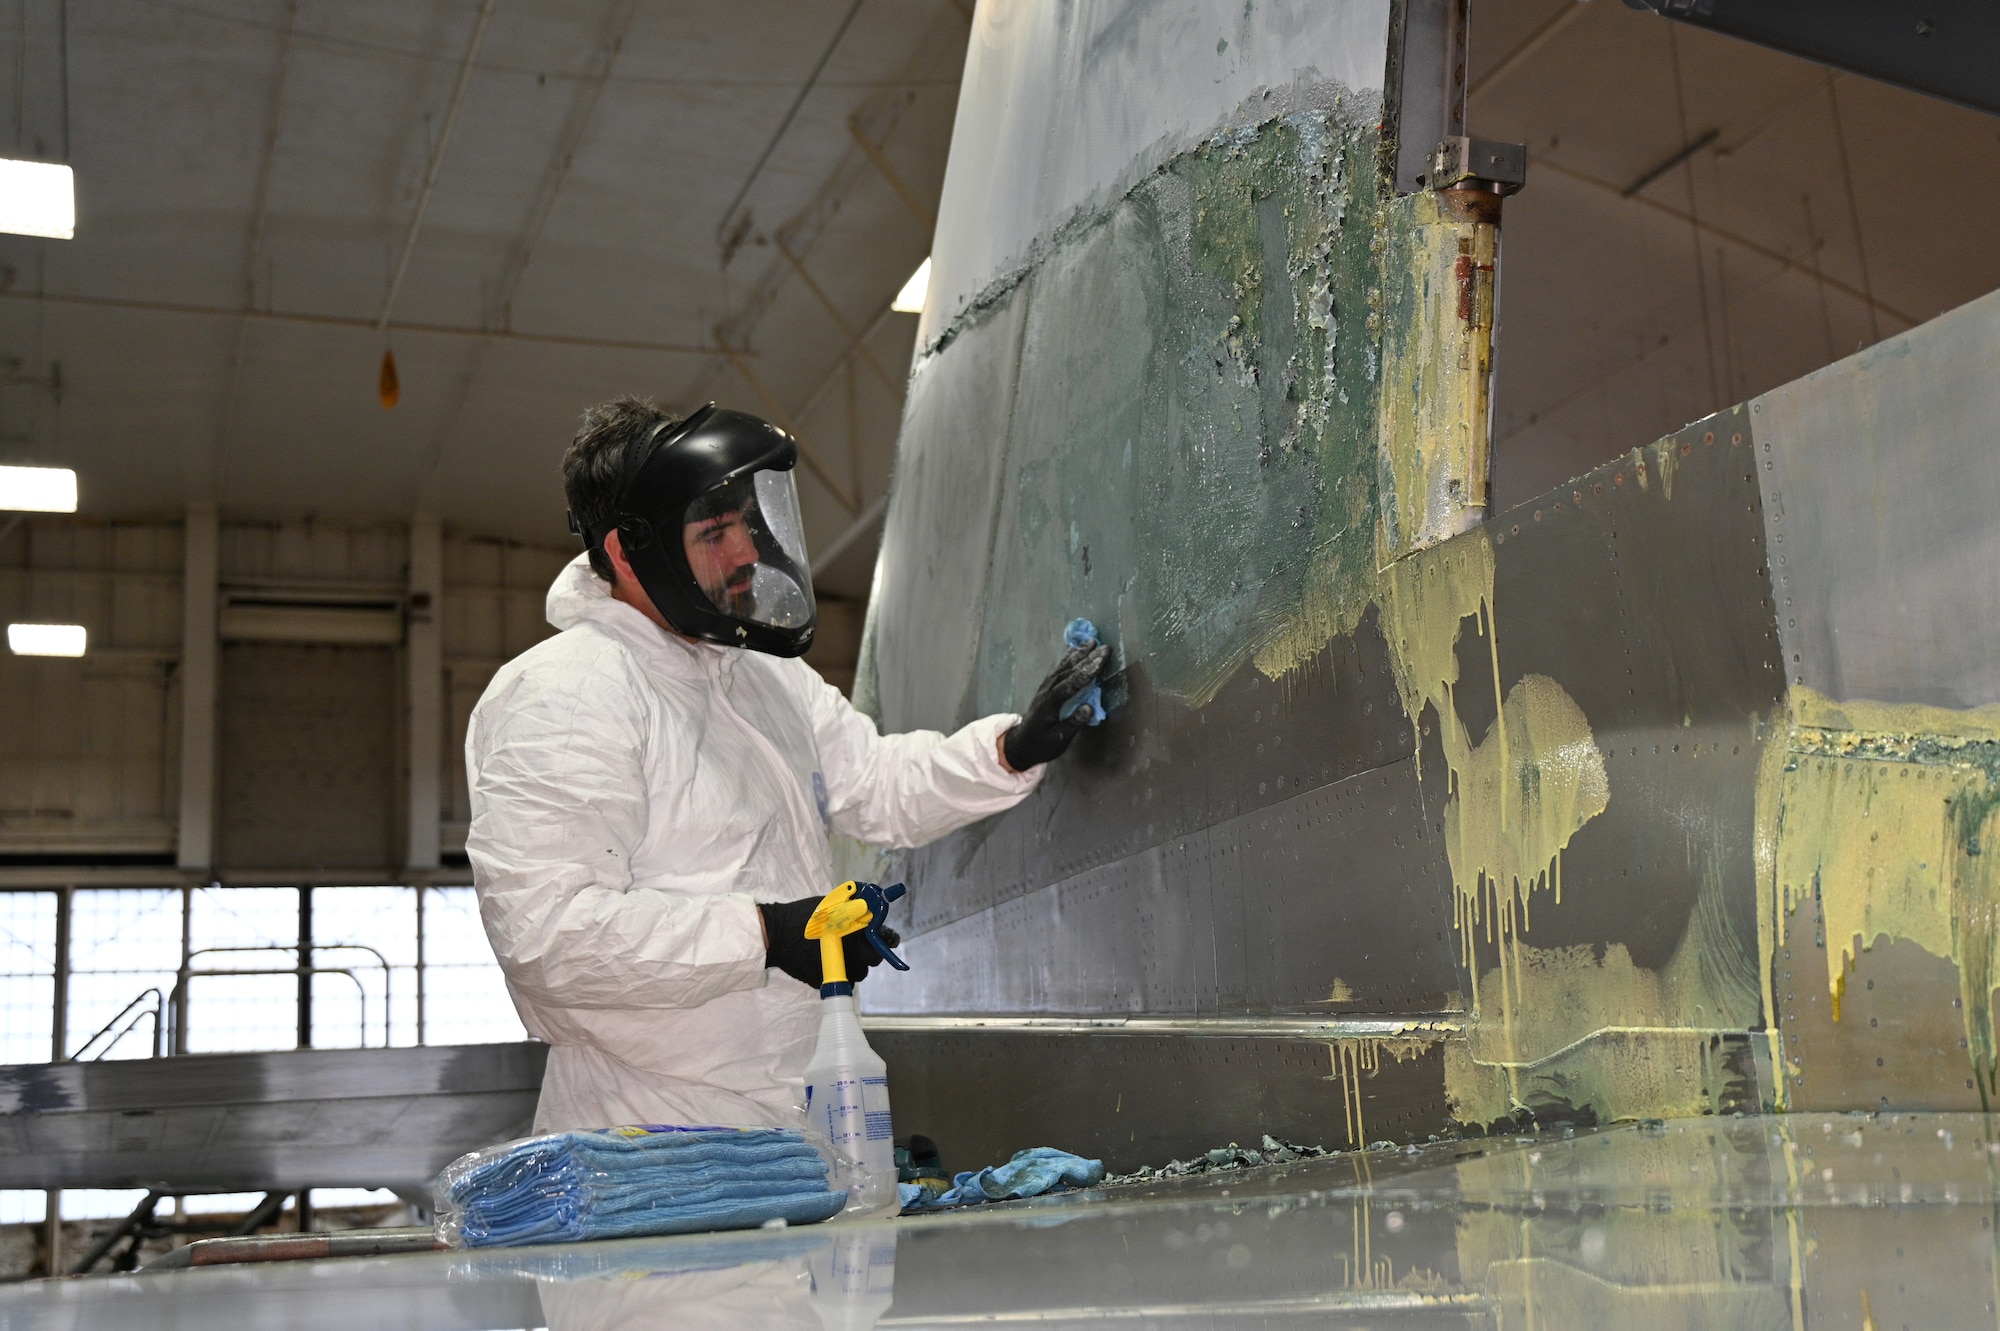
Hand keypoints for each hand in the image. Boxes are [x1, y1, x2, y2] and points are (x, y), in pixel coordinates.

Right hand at [758, 898, 902, 989]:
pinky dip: (838, 973)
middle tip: (858, 945)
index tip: (886, 938)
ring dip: (854, 964)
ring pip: (857, 973)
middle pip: (872, 961)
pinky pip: (839, 980)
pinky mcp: (823, 982)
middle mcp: (851, 957)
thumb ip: (853, 907)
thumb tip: (870, 905)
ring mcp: (837, 972)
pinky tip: (827, 961)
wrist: (776, 934)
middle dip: (869, 953)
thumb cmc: (803, 916)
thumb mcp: (831, 904)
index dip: (887, 940)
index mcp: (855, 936)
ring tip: (841, 953)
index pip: (883, 943)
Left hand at [1001, 642, 1108, 770]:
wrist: (1020, 744)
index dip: (1087, 672)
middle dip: (1088, 659)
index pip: (1070, 684)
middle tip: (1104, 648)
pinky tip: (1077, 651)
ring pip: (1064, 667)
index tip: (1101, 661)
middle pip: (1069, 671)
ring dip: (1079, 654)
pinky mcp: (1048, 687)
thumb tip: (1089, 708)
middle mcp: (1047, 690)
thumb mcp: (1058, 741)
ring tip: (1092, 642)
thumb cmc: (1040, 744)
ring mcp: (1046, 687)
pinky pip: (1060, 669)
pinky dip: (1070, 658)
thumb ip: (1073, 724)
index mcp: (1049, 703)